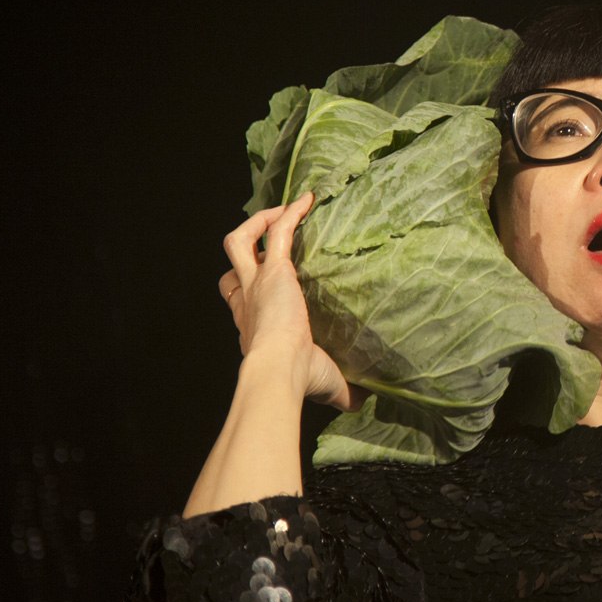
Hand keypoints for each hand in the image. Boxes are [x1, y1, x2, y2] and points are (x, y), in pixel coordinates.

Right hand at [218, 193, 366, 411]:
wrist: (280, 371)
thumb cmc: (298, 380)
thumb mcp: (327, 386)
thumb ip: (346, 392)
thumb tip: (368, 402)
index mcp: (253, 324)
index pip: (240, 296)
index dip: (248, 284)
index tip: (270, 278)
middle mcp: (248, 301)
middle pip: (233, 262)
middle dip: (248, 245)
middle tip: (271, 237)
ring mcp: (257, 284)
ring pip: (240, 239)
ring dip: (259, 221)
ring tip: (285, 211)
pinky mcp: (274, 271)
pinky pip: (277, 231)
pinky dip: (290, 212)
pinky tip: (308, 200)